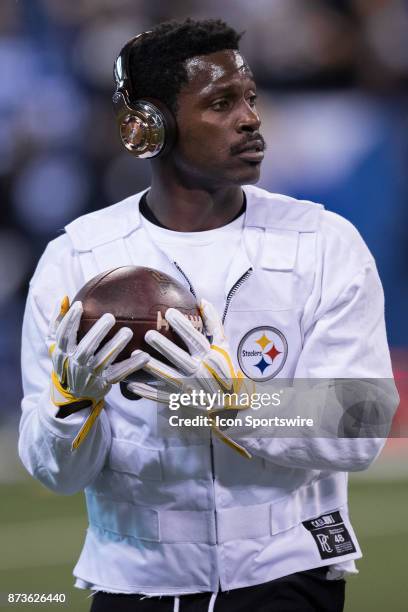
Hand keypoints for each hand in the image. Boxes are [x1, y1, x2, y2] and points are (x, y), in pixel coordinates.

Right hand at [48, 296, 147, 448]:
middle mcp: (75, 365)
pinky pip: (119, 374)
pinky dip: (132, 365)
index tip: (80, 305)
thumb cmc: (66, 361)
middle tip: (110, 317)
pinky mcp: (104, 384)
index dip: (69, 321)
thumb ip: (57, 322)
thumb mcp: (55, 345)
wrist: (72, 395)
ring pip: (103, 361)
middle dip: (97, 333)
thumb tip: (63, 298)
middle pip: (85, 349)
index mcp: (62, 354)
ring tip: (127, 332)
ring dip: (116, 346)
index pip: (63, 336)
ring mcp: (90, 376)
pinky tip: (145, 355)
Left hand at [128, 298, 253, 458]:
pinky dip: (148, 393)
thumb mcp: (224, 346)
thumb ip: (214, 324)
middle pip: (180, 358)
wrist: (231, 402)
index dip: (183, 326)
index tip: (168, 312)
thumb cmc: (225, 369)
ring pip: (169, 378)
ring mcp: (191, 388)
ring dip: (153, 368)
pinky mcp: (183, 401)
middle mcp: (201, 372)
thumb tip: (203, 301)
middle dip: (164, 346)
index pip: (196, 339)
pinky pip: (163, 397)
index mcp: (211, 358)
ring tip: (135, 357)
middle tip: (148, 334)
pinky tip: (131, 386)